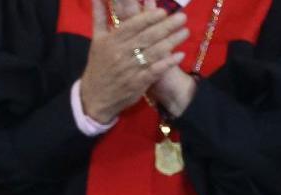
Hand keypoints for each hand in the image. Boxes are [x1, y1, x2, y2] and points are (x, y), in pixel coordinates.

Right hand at [79, 0, 188, 122]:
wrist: (94, 97)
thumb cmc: (98, 65)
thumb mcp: (96, 40)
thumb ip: (99, 16)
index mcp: (110, 42)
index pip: (131, 27)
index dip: (148, 18)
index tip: (163, 11)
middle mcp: (120, 54)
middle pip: (146, 37)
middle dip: (166, 27)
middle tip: (182, 17)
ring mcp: (129, 70)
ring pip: (153, 53)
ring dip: (171, 42)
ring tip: (185, 32)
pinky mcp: (137, 83)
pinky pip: (155, 71)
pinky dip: (168, 63)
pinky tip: (180, 55)